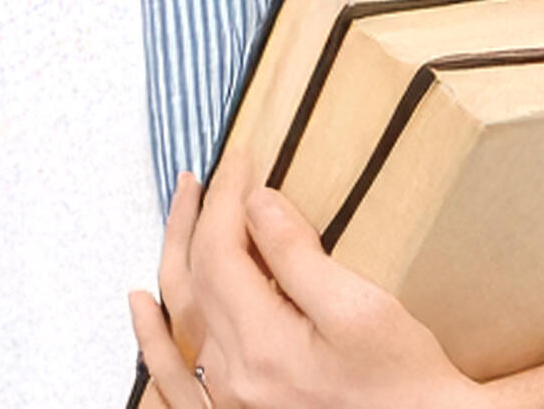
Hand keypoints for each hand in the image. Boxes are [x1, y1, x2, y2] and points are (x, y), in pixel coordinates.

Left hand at [129, 157, 485, 408]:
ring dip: (176, 253)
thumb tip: (257, 205)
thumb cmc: (403, 381)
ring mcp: (230, 397)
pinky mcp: (237, 408)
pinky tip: (140, 305)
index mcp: (263, 346)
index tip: (242, 160)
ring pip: (183, 312)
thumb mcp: (362, 310)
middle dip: (201, 215)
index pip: (221, 252)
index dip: (226, 198)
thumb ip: (299, 257)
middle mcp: (234, 375)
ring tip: (181, 206)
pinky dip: (152, 336)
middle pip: (197, 277)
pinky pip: (175, 374)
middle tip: (212, 172)